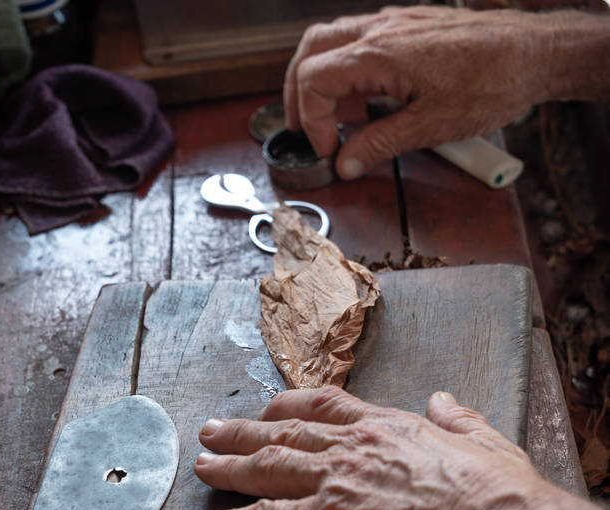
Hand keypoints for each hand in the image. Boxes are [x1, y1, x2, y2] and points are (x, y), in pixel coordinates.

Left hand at [189, 386, 540, 509]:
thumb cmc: (495, 494)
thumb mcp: (484, 441)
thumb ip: (457, 418)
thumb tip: (443, 400)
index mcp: (387, 426)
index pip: (325, 404)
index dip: (289, 405)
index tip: (268, 409)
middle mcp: (352, 446)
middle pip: (282, 431)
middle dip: (242, 432)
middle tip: (211, 431)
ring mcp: (334, 481)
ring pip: (265, 468)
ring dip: (227, 468)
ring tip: (199, 469)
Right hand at [284, 5, 551, 178]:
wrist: (531, 53)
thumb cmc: (491, 83)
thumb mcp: (430, 126)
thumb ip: (380, 144)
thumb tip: (346, 163)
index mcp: (379, 54)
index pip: (315, 79)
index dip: (311, 120)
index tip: (327, 149)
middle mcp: (380, 30)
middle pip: (311, 50)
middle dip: (300, 93)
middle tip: (308, 130)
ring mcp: (393, 24)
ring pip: (332, 41)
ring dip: (322, 81)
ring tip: (338, 121)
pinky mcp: (408, 27)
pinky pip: (360, 41)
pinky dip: (349, 71)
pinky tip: (367, 102)